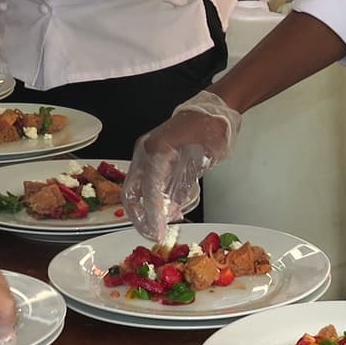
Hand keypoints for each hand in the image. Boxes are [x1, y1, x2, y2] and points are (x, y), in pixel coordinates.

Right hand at [123, 91, 241, 243]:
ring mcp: (147, 155)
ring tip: (161, 229)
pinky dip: (154, 202)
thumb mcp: (203, 157)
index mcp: (156, 149)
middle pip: (132, 193)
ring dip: (146, 212)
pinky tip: (169, 214)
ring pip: (136, 191)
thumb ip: (184, 184)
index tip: (159, 231)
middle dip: (141, 218)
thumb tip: (172, 209)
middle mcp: (146, 152)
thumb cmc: (211, 128)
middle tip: (155, 235)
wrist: (214, 109)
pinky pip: (147, 185)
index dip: (153, 214)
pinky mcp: (153, 160)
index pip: (149, 189)